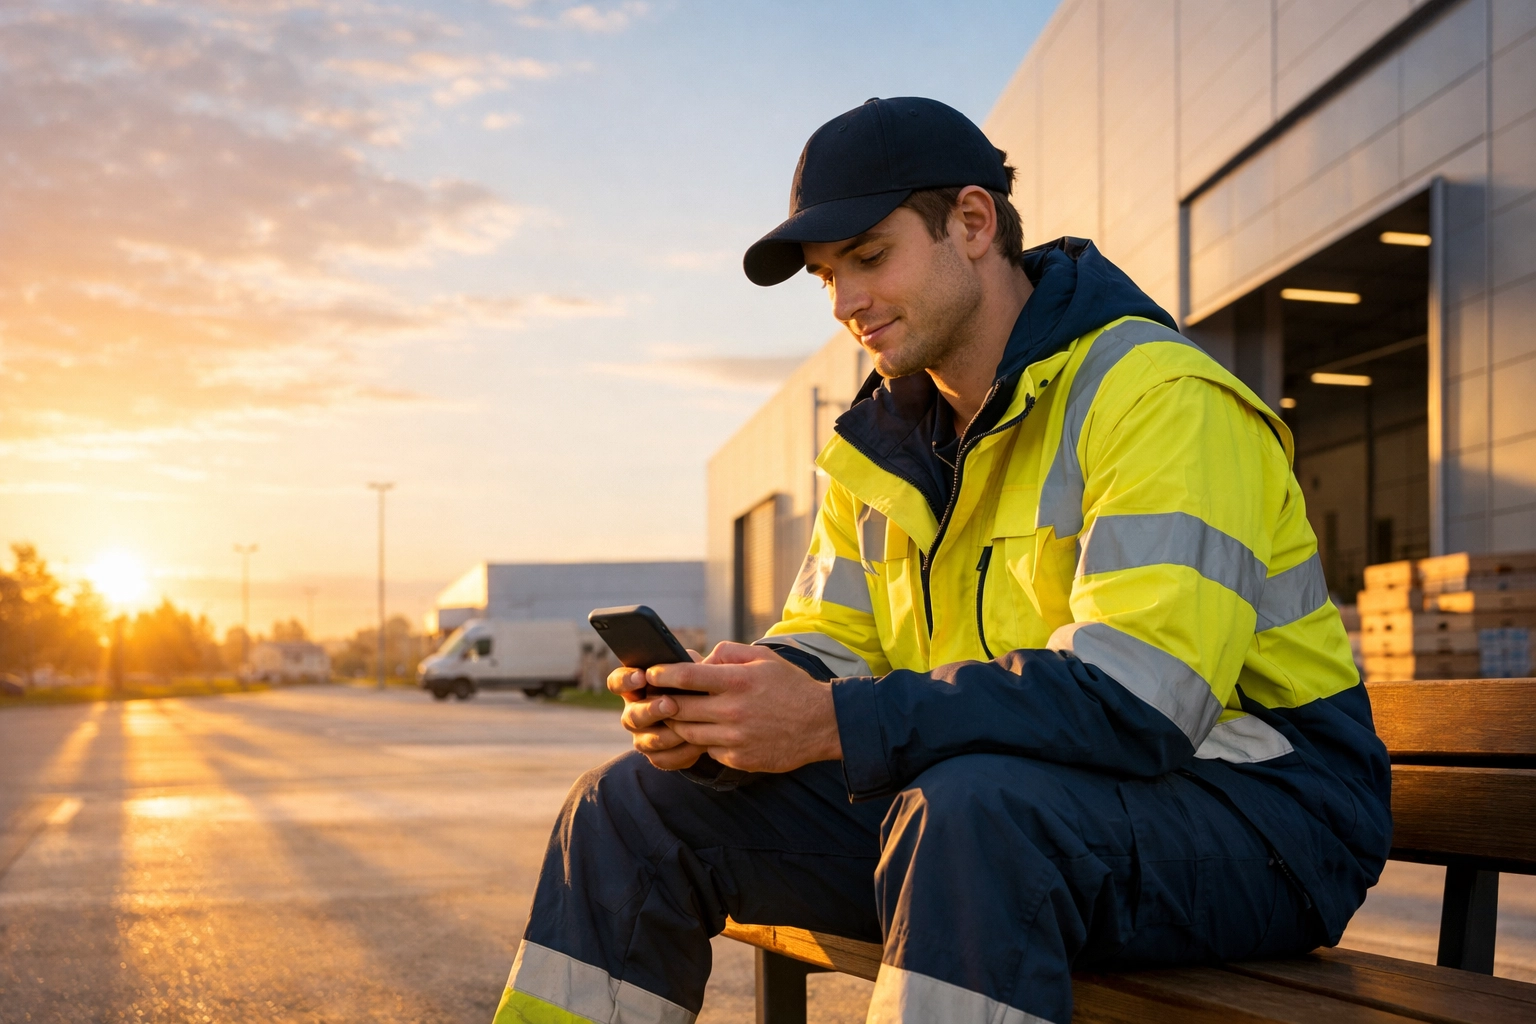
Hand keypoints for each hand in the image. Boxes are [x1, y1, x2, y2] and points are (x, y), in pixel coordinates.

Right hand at [609, 651, 706, 769]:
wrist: (710, 718)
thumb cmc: (696, 685)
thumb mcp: (694, 669)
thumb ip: (690, 663)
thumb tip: (704, 659)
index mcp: (635, 688)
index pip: (617, 682)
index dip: (625, 680)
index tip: (641, 676)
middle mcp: (633, 713)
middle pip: (632, 716)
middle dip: (651, 710)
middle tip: (670, 704)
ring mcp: (643, 737)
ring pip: (647, 741)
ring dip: (669, 733)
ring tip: (691, 725)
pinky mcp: (658, 756)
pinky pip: (665, 758)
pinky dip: (683, 752)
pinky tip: (700, 743)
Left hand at [644, 642, 841, 773]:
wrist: (822, 724)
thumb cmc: (791, 686)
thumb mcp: (763, 658)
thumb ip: (728, 654)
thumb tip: (699, 660)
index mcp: (737, 682)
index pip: (686, 677)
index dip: (662, 675)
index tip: (650, 674)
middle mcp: (733, 711)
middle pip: (679, 708)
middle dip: (662, 701)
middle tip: (655, 696)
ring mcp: (735, 738)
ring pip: (688, 732)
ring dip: (678, 723)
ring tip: (676, 714)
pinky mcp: (739, 759)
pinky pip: (708, 750)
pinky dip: (703, 740)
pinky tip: (708, 731)